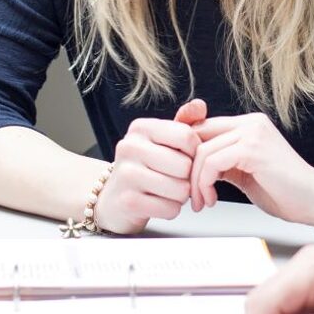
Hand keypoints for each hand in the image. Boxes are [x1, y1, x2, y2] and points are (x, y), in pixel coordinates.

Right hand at [93, 99, 205, 233]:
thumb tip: (200, 104)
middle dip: (188, 177)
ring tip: (168, 191)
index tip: (188, 158)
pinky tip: (158, 203)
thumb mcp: (162, 140)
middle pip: (185, 166)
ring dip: (181, 196)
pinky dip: (170, 210)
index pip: (186, 136)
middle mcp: (130, 147)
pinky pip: (169, 209)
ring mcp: (126, 175)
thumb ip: (184, 122)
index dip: (196, 152)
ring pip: (180, 189)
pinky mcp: (127, 202)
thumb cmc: (146, 166)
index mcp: (141, 128)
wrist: (113, 197)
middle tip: (176, 178)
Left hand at [189, 112, 313, 227]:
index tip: (181, 177)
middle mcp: (250, 123)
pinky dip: (204, 183)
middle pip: (197, 135)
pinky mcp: (253, 149)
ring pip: (202, 150)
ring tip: (202, 202)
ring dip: (195, 182)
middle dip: (186, 168)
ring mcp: (253, 133)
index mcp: (248, 125)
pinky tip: (211, 199)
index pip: (202, 126)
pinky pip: (213, 161)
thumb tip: (190, 164)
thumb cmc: (283, 190)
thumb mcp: (243, 171)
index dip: (185, 151)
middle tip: (189, 195)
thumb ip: (221, 161)